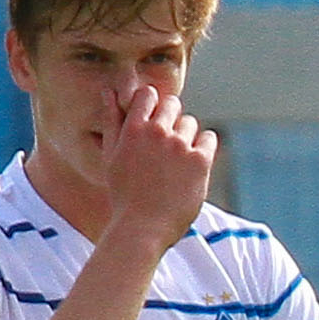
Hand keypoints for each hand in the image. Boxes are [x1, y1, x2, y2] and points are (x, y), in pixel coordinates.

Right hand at [99, 81, 217, 245]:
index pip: (149, 93)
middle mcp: (157, 132)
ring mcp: (180, 146)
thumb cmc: (123, 194)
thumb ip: (112, 121)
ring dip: (186, 136)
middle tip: (166, 145)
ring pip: (190, 123)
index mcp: (133, 128)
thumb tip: (109, 91)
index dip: (153, 104)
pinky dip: (204, 147)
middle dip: (171, 118)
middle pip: (173, 104)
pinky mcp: (199, 161)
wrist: (142, 228)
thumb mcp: (111, 156)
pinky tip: (193, 164)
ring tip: (176, 162)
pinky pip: (209, 139)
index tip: (154, 122)